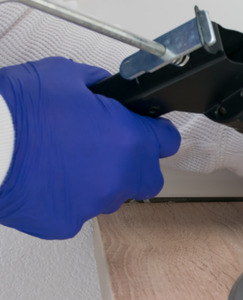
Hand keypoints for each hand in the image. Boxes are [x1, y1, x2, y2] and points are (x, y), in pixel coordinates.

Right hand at [0, 57, 180, 238]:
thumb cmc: (18, 110)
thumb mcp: (65, 75)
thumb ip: (100, 84)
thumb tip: (109, 88)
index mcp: (129, 140)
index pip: (168, 141)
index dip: (156, 133)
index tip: (148, 131)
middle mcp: (120, 177)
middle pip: (149, 177)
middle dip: (137, 164)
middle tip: (109, 149)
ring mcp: (94, 204)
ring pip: (112, 196)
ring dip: (101, 181)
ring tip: (68, 162)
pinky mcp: (66, 224)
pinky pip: (78, 211)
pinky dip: (68, 198)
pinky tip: (47, 180)